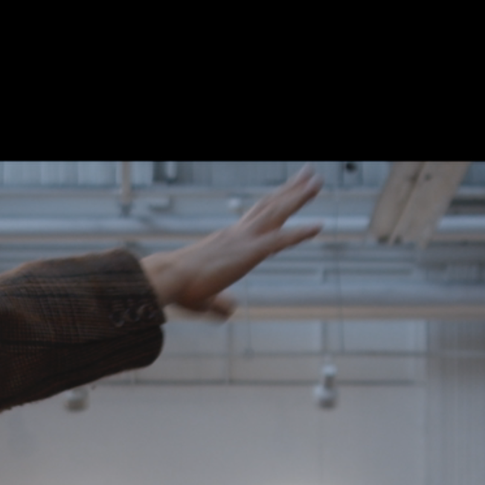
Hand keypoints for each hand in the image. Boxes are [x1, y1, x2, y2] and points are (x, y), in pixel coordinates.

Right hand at [138, 168, 323, 319]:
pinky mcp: (249, 252)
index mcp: (229, 240)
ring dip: (299, 197)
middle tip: (310, 174)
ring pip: (278, 212)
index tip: (289, 194)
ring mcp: (244, 240)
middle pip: (270, 205)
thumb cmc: (179, 288)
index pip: (258, 218)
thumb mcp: (205, 297)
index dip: (276, 205)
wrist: (167, 278)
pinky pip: (280, 239)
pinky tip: (318, 226)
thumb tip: (230, 311)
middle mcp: (238, 234)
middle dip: (291, 189)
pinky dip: (300, 232)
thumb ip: (220, 302)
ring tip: (317, 181)